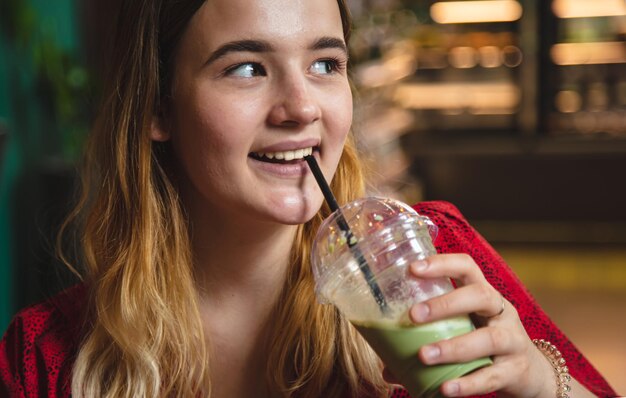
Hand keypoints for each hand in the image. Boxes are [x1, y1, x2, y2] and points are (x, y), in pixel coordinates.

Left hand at [383, 253, 554, 397]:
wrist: (531, 374)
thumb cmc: (485, 346)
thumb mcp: (462, 332)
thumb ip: (428, 342)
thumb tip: (386, 366)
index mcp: (483, 296)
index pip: (467, 267)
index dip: (442, 264)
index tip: (412, 268)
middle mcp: (500, 312)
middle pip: (480, 296)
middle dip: (446, 303)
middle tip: (413, 315)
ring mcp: (512, 340)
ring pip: (488, 338)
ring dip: (453, 347)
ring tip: (423, 355)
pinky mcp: (515, 371)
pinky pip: (492, 376)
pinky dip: (468, 383)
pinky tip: (445, 388)